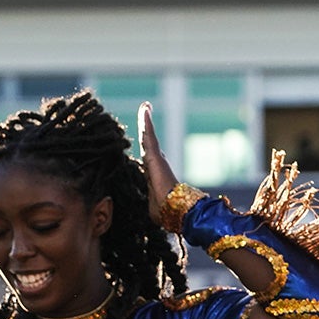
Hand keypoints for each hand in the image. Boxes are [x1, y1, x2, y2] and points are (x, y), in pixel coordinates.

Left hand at [139, 102, 179, 219]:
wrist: (172, 208)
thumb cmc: (164, 211)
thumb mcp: (154, 207)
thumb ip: (154, 204)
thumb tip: (157, 212)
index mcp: (154, 174)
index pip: (148, 156)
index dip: (147, 144)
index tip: (146, 135)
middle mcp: (156, 163)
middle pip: (148, 142)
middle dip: (146, 127)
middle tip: (146, 112)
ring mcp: (155, 158)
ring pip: (148, 136)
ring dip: (145, 121)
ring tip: (145, 107)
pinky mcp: (154, 154)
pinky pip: (149, 135)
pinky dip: (146, 122)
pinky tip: (145, 109)